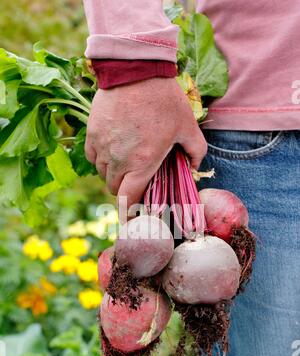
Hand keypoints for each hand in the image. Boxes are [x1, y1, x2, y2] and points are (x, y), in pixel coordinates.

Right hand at [85, 77, 206, 217]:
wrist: (135, 69)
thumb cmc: (164, 99)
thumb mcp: (187, 125)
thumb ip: (196, 151)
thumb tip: (195, 166)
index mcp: (143, 163)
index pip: (128, 201)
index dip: (129, 213)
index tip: (132, 217)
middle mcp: (119, 160)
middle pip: (115, 189)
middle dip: (125, 190)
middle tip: (137, 180)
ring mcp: (102, 147)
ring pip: (103, 174)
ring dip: (113, 174)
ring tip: (126, 161)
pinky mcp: (91, 134)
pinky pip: (92, 157)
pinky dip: (101, 160)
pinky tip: (112, 149)